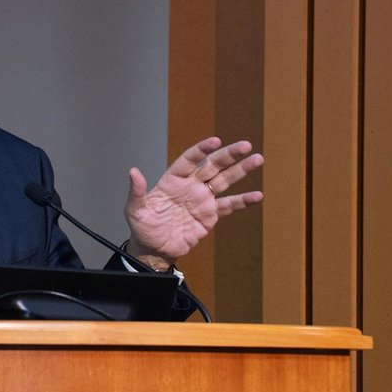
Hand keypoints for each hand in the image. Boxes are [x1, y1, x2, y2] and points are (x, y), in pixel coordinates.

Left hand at [124, 137, 262, 268]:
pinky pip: (228, 205)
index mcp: (172, 181)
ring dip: (241, 171)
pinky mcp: (210, 215)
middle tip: (246, 145)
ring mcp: (202, 199)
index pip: (189, 160)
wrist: (154, 250)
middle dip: (229, 155)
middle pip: (212, 166)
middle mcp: (190, 186)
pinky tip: (257, 195)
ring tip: (258, 160)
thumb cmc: (142, 227)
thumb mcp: (135, 210)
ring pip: (224, 181)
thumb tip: (133, 172)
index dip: (201, 150)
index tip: (215, 141)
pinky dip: (242, 201)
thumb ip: (137, 192)